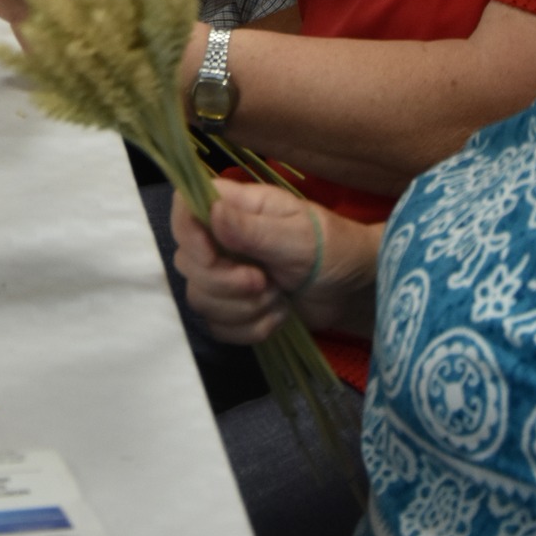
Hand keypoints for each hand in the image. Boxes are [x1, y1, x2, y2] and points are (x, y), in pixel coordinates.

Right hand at [171, 183, 360, 342]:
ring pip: (199, 298)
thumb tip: (212, 214)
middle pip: (186, 262)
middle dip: (225, 283)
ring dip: (242, 308)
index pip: (184, 207)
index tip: (212, 255)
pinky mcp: (233, 308)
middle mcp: (220, 238)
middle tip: (266, 282)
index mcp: (234, 206)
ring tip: (279, 297)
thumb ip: (253, 230)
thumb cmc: (331, 248)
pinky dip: (250, 328)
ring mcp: (224, 274)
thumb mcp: (298, 237)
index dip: (188, 234)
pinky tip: (278, 316)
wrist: (351, 288)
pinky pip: (218, 326)